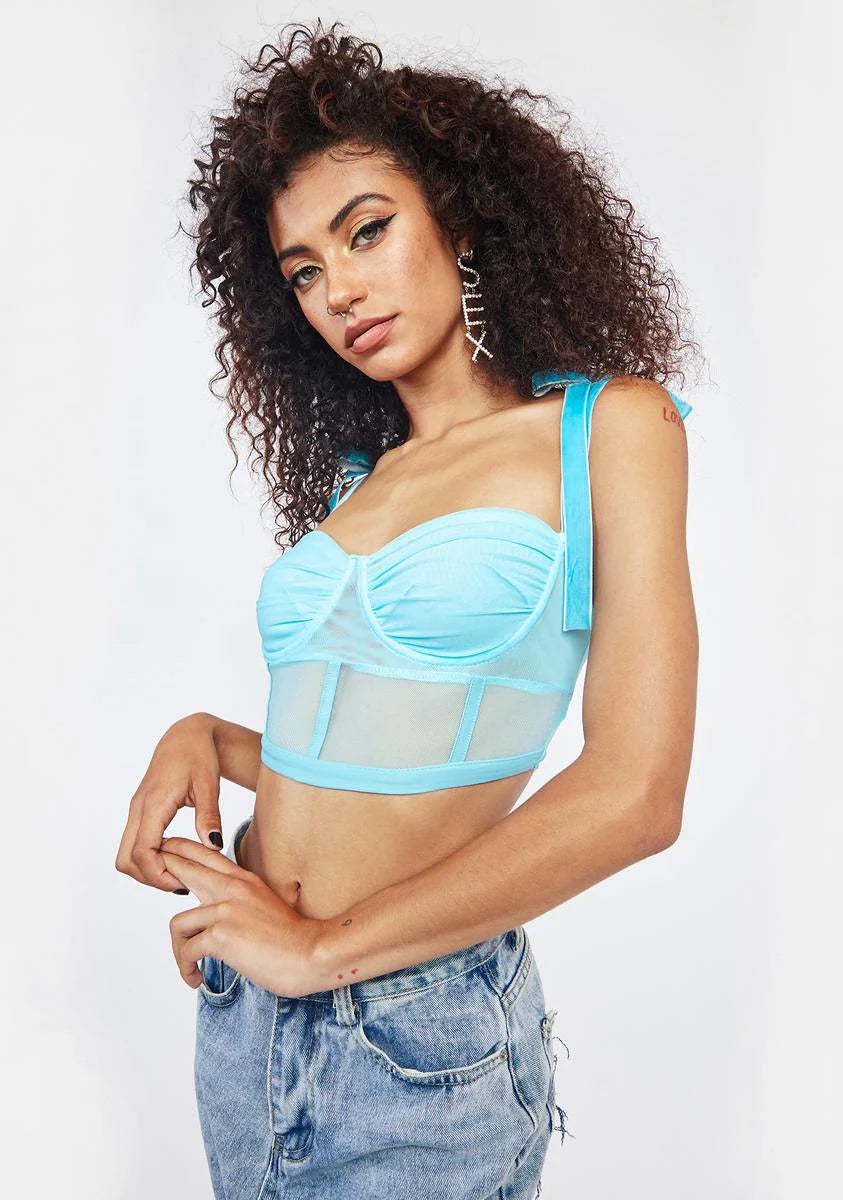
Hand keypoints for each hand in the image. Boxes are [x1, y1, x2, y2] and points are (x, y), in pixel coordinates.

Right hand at [115, 713, 223, 893]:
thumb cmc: (199, 755)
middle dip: (149, 877)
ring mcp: (136, 811)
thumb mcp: (209, 785)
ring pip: (126, 855)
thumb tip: (213, 846)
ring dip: (147, 869)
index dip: (157, 875)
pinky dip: (148, 857)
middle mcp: (138, 809)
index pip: (142, 852)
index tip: (181, 884)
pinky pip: (134, 843)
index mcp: (154, 803)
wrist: (186, 736)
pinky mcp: (140, 812)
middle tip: (180, 882)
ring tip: (178, 870)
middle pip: (126, 859)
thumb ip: (209, 816)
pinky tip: (173, 856)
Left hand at [161, 836, 324, 999]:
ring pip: (178, 923)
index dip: (181, 851)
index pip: (206, 854)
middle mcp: (233, 888)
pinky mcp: (221, 935)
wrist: (311, 954)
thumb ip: (240, 901)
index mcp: (244, 880)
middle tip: (153, 878)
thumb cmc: (291, 939)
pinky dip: (187, 969)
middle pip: (183, 867)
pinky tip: (196, 979)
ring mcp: (226, 910)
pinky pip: (188, 950)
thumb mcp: (264, 906)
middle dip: (161, 869)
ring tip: (189, 966)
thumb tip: (215, 914)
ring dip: (178, 950)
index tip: (166, 858)